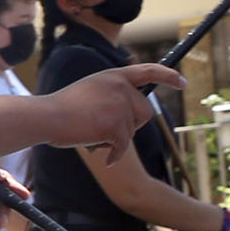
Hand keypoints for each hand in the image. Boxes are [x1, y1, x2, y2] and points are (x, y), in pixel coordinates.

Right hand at [40, 63, 180, 150]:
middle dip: (132, 125)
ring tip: (93, 135)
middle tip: (109, 130)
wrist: (47, 116)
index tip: (182, 83)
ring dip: (117, 139)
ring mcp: (119, 105)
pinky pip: (122, 145)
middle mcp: (120, 87)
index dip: (168, 76)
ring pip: (133, 130)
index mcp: (114, 76)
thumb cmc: (60, 109)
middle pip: (144, 112)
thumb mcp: (90, 90)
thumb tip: (128, 113)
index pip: (148, 71)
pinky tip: (106, 159)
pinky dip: (114, 154)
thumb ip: (110, 95)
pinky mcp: (115, 124)